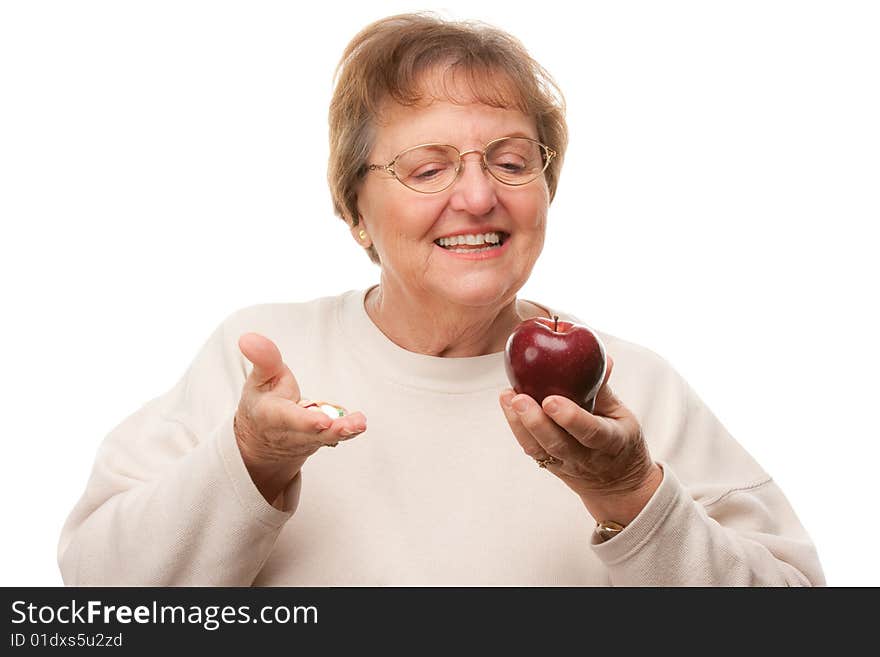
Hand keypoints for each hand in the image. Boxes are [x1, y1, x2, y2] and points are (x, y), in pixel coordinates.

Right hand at [235, 332, 366, 504]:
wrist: (262, 436)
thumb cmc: (262, 401)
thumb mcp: (258, 378)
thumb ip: (263, 358)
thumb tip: (249, 338)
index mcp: (271, 415)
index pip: (288, 419)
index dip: (305, 422)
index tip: (322, 421)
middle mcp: (290, 432)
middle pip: (313, 434)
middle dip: (333, 431)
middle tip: (350, 426)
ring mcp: (306, 441)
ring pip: (326, 438)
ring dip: (345, 432)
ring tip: (360, 423)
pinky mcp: (320, 441)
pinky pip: (335, 438)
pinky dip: (348, 432)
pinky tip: (359, 424)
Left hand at [499, 356, 661, 522]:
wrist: (616, 484)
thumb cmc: (620, 440)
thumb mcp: (622, 415)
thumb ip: (605, 388)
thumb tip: (603, 357)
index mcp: (611, 442)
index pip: (591, 432)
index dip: (571, 418)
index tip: (551, 401)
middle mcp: (586, 458)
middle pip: (557, 444)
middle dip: (535, 422)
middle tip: (519, 398)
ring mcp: (566, 465)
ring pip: (539, 449)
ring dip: (519, 423)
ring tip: (507, 397)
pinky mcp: (550, 465)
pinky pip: (531, 449)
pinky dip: (516, 427)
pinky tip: (507, 404)